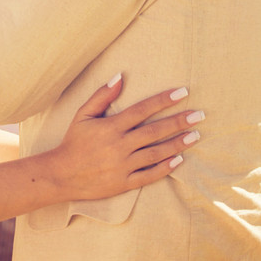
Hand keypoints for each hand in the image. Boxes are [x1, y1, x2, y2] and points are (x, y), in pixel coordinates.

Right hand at [45, 77, 202, 201]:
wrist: (61, 174)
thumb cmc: (73, 142)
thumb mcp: (82, 114)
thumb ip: (102, 96)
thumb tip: (120, 77)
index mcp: (111, 127)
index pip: (142, 109)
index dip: (163, 100)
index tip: (182, 93)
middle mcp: (119, 145)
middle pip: (155, 131)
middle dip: (179, 122)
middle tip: (199, 115)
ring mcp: (123, 165)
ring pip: (156, 153)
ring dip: (177, 144)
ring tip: (195, 135)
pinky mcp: (124, 183)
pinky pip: (149, 175)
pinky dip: (165, 168)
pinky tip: (179, 160)